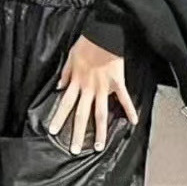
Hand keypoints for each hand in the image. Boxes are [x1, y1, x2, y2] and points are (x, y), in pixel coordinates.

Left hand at [48, 35, 136, 153]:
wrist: (103, 35)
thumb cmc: (86, 44)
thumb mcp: (70, 57)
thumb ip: (65, 74)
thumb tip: (58, 87)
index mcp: (76, 82)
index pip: (65, 104)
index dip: (58, 117)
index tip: (52, 131)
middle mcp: (88, 89)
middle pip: (81, 115)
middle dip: (77, 133)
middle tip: (74, 149)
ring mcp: (103, 88)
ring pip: (100, 114)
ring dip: (99, 131)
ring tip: (98, 146)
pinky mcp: (117, 83)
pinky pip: (124, 99)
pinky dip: (129, 110)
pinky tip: (134, 122)